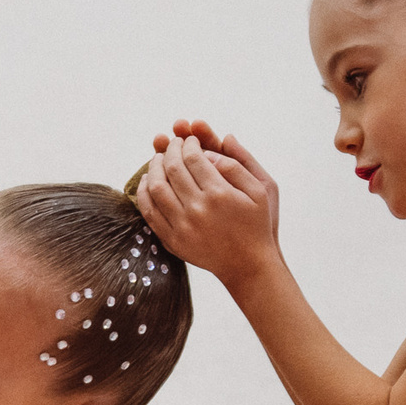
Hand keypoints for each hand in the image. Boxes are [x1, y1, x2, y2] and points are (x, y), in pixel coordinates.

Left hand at [136, 122, 282, 287]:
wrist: (247, 265)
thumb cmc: (256, 225)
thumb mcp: (261, 191)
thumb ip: (238, 165)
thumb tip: (210, 150)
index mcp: (220, 194)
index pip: (194, 157)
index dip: (189, 143)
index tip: (190, 139)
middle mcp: (198, 209)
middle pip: (172, 168)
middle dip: (170, 149)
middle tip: (172, 143)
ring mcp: (182, 226)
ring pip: (156, 187)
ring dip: (154, 167)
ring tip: (158, 158)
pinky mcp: (172, 240)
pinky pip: (150, 211)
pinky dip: (144, 192)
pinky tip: (148, 181)